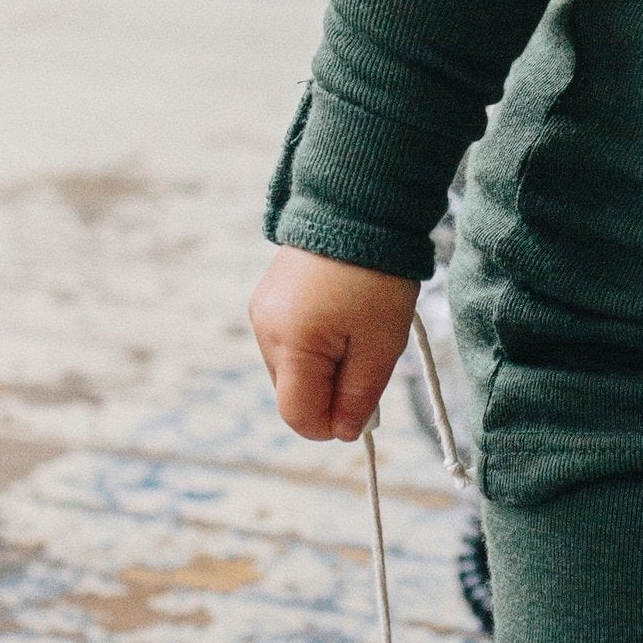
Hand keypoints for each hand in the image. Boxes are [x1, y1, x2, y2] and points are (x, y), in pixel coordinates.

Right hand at [249, 246, 420, 441]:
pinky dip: (318, 350)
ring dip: (326, 371)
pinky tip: (342, 323)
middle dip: (332, 395)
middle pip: (294, 396)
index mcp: (290, 344)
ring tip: (358, 336)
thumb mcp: (380, 346)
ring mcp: (263, 314)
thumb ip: (359, 396)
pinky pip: (291, 346)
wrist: (356, 210)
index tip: (364, 413)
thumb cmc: (375, 279)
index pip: (298, 415)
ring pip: (293, 373)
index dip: (332, 426)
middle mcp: (265, 331)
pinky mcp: (269, 302)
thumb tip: (345, 432)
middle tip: (368, 362)